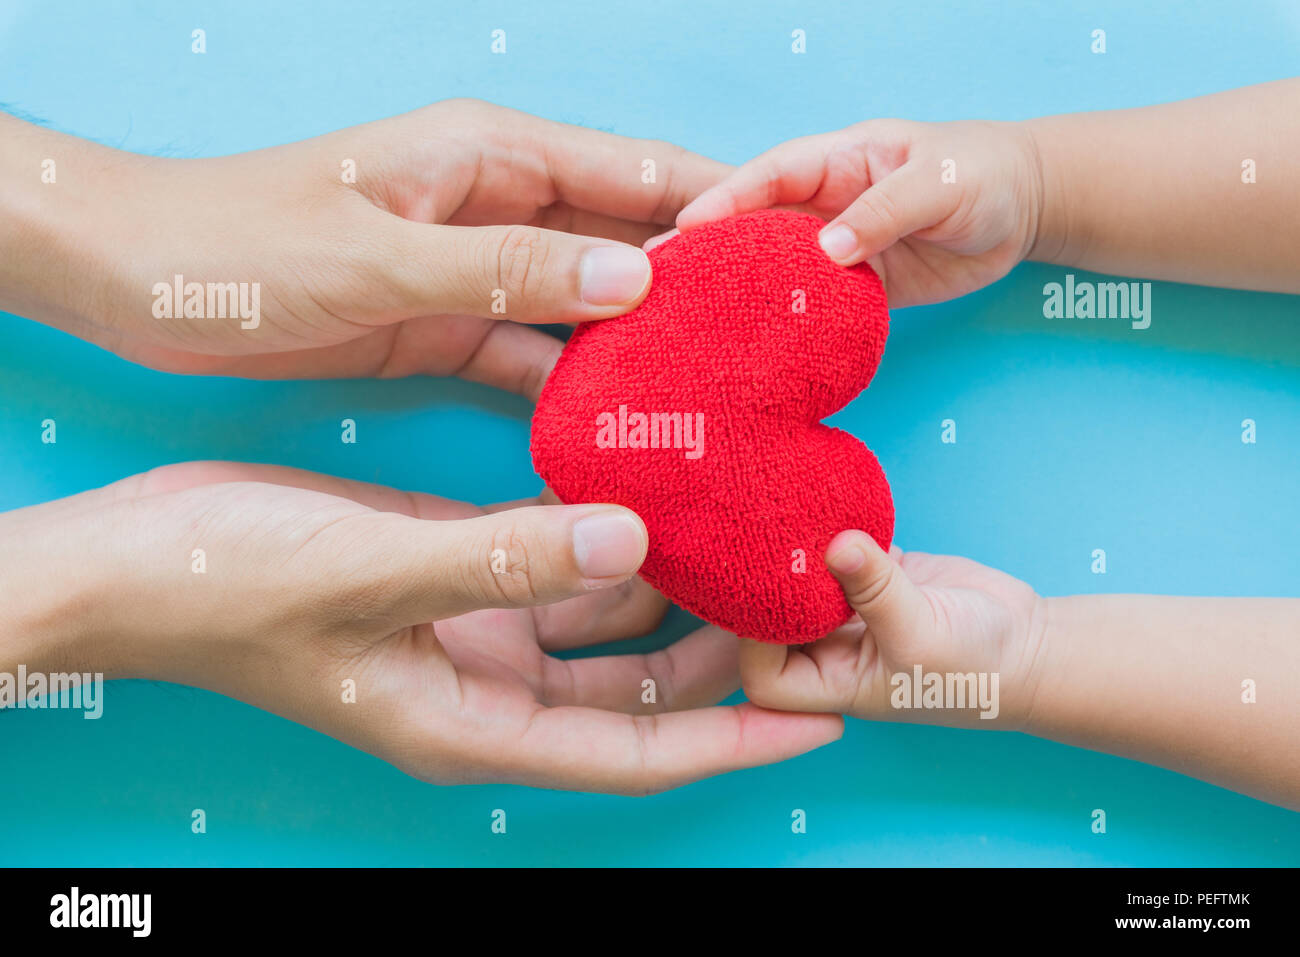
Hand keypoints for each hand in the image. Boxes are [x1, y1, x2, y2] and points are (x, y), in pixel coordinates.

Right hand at [2, 462, 840, 793]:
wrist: (137, 560)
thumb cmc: (233, 589)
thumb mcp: (372, 573)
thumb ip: (503, 560)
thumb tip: (632, 542)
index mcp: (478, 722)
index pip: (639, 748)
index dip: (737, 739)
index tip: (824, 711)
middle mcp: (490, 683)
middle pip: (642, 684)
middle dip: (722, 652)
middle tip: (801, 598)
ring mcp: (476, 625)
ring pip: (607, 617)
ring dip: (673, 582)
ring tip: (750, 529)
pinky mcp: (456, 570)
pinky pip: (558, 560)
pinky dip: (607, 532)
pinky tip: (653, 486)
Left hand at [3, 100, 727, 395]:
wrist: (138, 282)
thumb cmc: (242, 242)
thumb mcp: (379, 255)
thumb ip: (506, 268)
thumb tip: (635, 277)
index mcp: (488, 155)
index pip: (633, 168)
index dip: (716, 200)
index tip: (788, 242)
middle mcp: (495, 205)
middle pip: (623, 237)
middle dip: (695, 280)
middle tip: (769, 334)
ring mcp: (473, 269)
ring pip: (583, 303)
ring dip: (640, 342)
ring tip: (714, 391)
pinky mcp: (443, 325)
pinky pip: (528, 353)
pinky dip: (571, 384)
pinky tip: (617, 423)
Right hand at [674, 119, 1042, 307]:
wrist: (1025, 208)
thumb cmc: (981, 172)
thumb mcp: (938, 182)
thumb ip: (883, 212)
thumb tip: (829, 252)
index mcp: (839, 159)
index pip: (771, 175)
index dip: (727, 199)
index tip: (689, 227)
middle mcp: (827, 202)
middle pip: (758, 225)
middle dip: (712, 249)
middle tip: (662, 278)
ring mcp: (839, 246)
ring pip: (779, 269)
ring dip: (741, 291)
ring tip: (693, 318)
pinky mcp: (857, 286)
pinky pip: (814, 304)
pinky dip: (787, 323)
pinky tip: (758, 342)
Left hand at [738, 530, 1047, 729]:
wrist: (1029, 645)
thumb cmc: (975, 669)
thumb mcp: (921, 633)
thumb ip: (875, 588)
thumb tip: (835, 542)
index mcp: (829, 684)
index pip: (763, 669)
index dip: (755, 635)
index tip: (768, 587)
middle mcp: (829, 649)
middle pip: (775, 615)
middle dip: (771, 580)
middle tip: (765, 533)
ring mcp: (848, 609)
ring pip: (805, 575)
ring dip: (800, 547)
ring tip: (789, 508)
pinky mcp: (871, 574)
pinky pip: (839, 546)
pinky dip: (835, 525)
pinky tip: (827, 499)